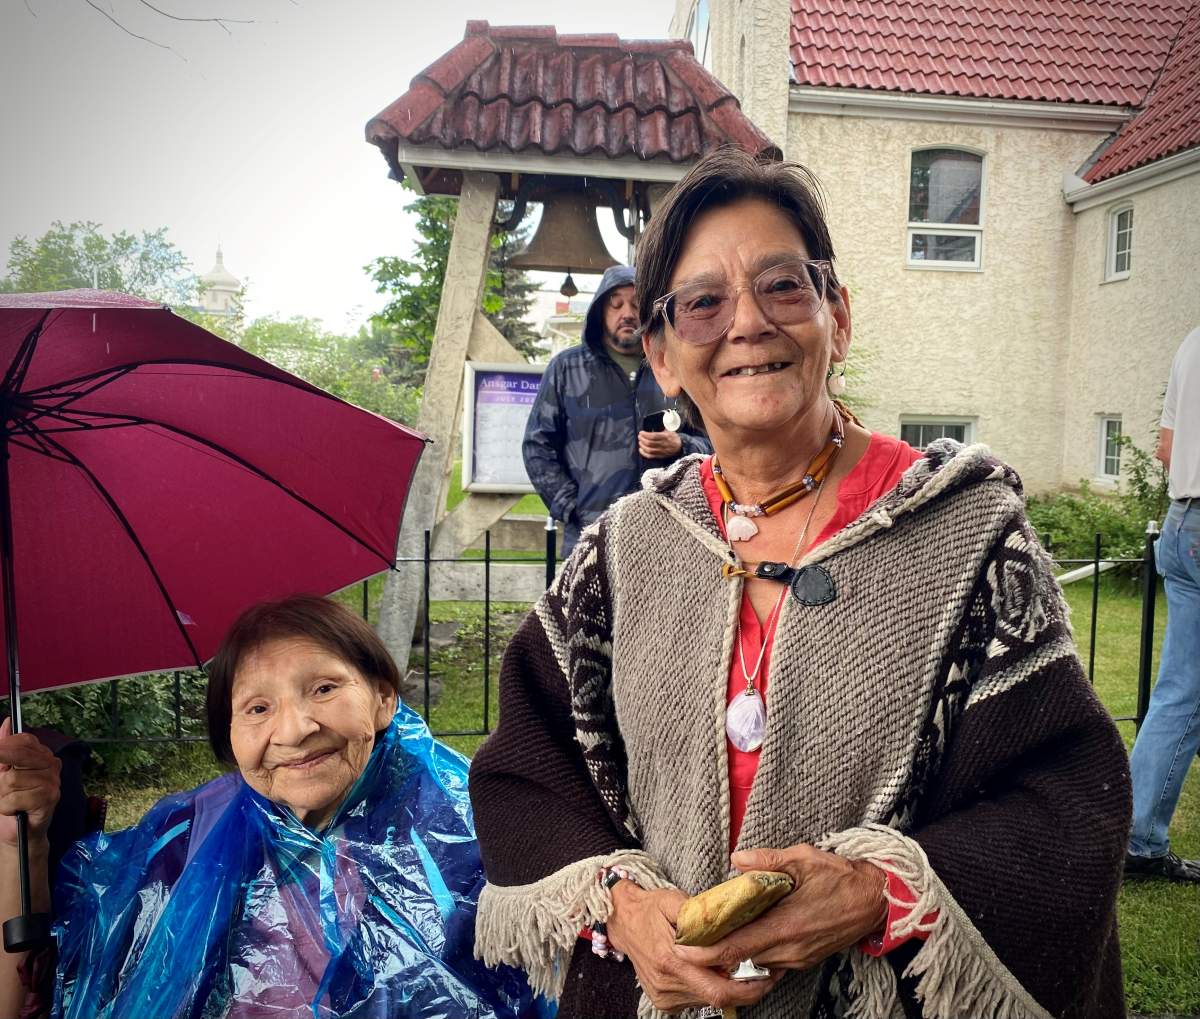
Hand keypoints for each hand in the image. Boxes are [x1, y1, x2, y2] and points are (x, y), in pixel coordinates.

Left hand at [0, 717, 59, 849]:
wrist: (17, 833)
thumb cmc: (9, 801)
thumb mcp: (2, 772)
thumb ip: (4, 747)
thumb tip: (6, 723)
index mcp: (41, 755)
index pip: (22, 740)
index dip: (3, 748)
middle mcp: (51, 764)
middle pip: (16, 756)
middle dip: (1, 774)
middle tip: (2, 786)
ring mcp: (52, 781)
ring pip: (12, 779)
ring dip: (2, 795)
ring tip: (9, 802)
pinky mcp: (50, 798)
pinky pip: (15, 797)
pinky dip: (7, 806)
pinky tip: (15, 810)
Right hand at [607, 879, 782, 1012]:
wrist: (622, 921)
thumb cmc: (650, 907)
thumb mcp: (674, 899)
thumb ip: (699, 913)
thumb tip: (728, 919)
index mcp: (671, 959)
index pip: (718, 988)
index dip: (747, 987)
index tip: (768, 975)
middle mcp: (667, 983)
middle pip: (718, 999)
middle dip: (746, 991)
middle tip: (767, 976)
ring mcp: (664, 996)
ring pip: (708, 1001)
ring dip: (730, 989)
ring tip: (746, 969)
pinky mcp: (663, 1001)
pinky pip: (696, 1000)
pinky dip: (711, 988)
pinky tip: (719, 973)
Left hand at [638, 430, 682, 458]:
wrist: (679, 446)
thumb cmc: (673, 437)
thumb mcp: (669, 430)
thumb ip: (662, 427)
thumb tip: (653, 422)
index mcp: (666, 436)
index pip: (653, 436)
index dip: (645, 435)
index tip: (641, 432)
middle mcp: (664, 444)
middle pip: (650, 443)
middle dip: (642, 439)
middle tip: (639, 436)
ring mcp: (662, 451)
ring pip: (649, 450)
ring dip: (642, 446)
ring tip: (640, 441)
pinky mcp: (660, 456)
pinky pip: (651, 456)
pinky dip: (644, 453)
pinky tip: (641, 449)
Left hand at [673, 845, 885, 972]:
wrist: (875, 900)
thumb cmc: (840, 877)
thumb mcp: (803, 858)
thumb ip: (767, 861)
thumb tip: (737, 860)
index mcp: (784, 926)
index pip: (735, 947)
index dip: (706, 951)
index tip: (682, 948)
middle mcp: (789, 949)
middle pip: (740, 959)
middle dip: (712, 952)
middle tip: (687, 938)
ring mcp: (797, 958)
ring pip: (754, 962)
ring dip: (732, 953)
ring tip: (710, 935)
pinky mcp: (804, 959)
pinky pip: (770, 962)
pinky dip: (752, 953)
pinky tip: (743, 936)